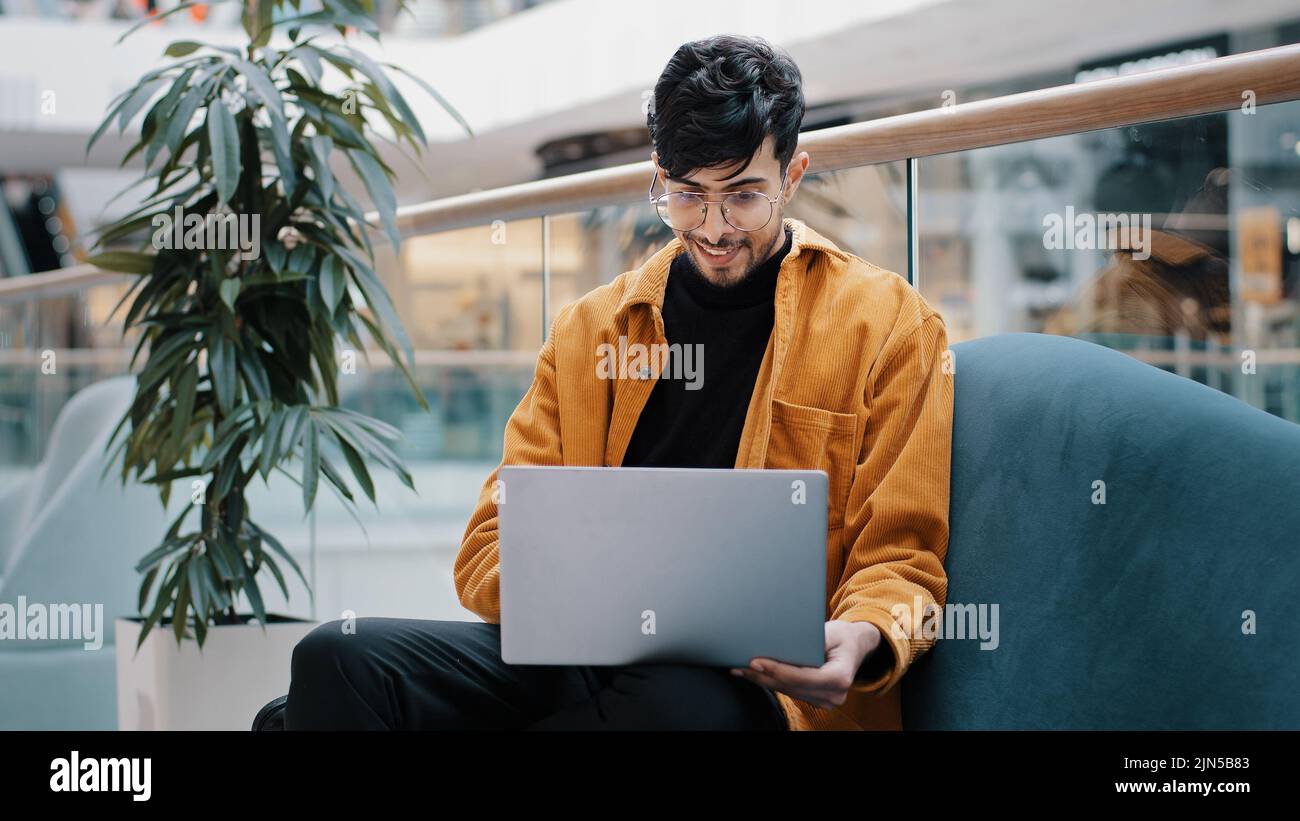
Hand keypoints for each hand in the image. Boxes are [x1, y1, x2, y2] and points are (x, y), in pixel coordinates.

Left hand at [731, 620, 882, 709]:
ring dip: (763, 681)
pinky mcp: (817, 700)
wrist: (855, 646)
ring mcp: (827, 701)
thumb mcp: (829, 631)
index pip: (801, 677)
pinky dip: (772, 682)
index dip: (776, 670)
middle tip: (738, 665)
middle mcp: (835, 694)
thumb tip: (775, 643)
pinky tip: (755, 674)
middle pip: (791, 687)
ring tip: (740, 669)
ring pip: (788, 692)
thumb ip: (808, 640)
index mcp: (840, 677)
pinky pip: (791, 692)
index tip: (755, 662)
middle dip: (763, 676)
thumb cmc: (842, 636)